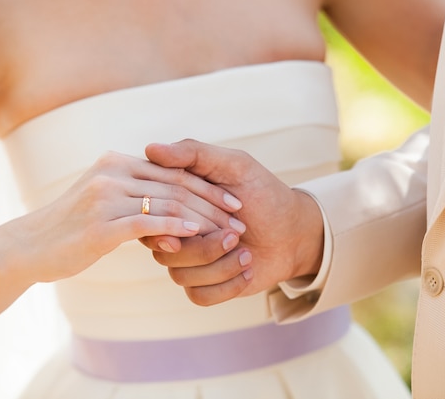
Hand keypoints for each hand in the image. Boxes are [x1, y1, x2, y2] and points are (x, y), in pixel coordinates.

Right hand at [0, 151, 243, 283]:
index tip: (235, 202)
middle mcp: (112, 173)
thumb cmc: (70, 226)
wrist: (29, 247)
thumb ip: (134, 188)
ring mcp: (104, 197)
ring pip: (167, 203)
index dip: (208, 187)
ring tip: (228, 232)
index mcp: (117, 163)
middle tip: (239, 220)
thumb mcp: (103, 197)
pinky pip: (146, 222)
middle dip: (213, 204)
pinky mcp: (100, 225)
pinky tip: (195, 235)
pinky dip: (175, 226)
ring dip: (203, 219)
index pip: (174, 172)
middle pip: (176, 186)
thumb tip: (167, 193)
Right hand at [141, 140, 324, 304]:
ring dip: (220, 265)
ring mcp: (188, 262)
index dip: (178, 219)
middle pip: (163, 250)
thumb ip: (193, 154)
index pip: (152, 215)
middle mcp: (175, 234)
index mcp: (175, 205)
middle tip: (239, 232)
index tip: (210, 218)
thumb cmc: (263, 193)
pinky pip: (199, 296)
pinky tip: (247, 269)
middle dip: (206, 245)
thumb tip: (150, 148)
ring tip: (246, 252)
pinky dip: (228, 284)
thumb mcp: (234, 165)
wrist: (293, 230)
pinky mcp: (204, 287)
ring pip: (180, 276)